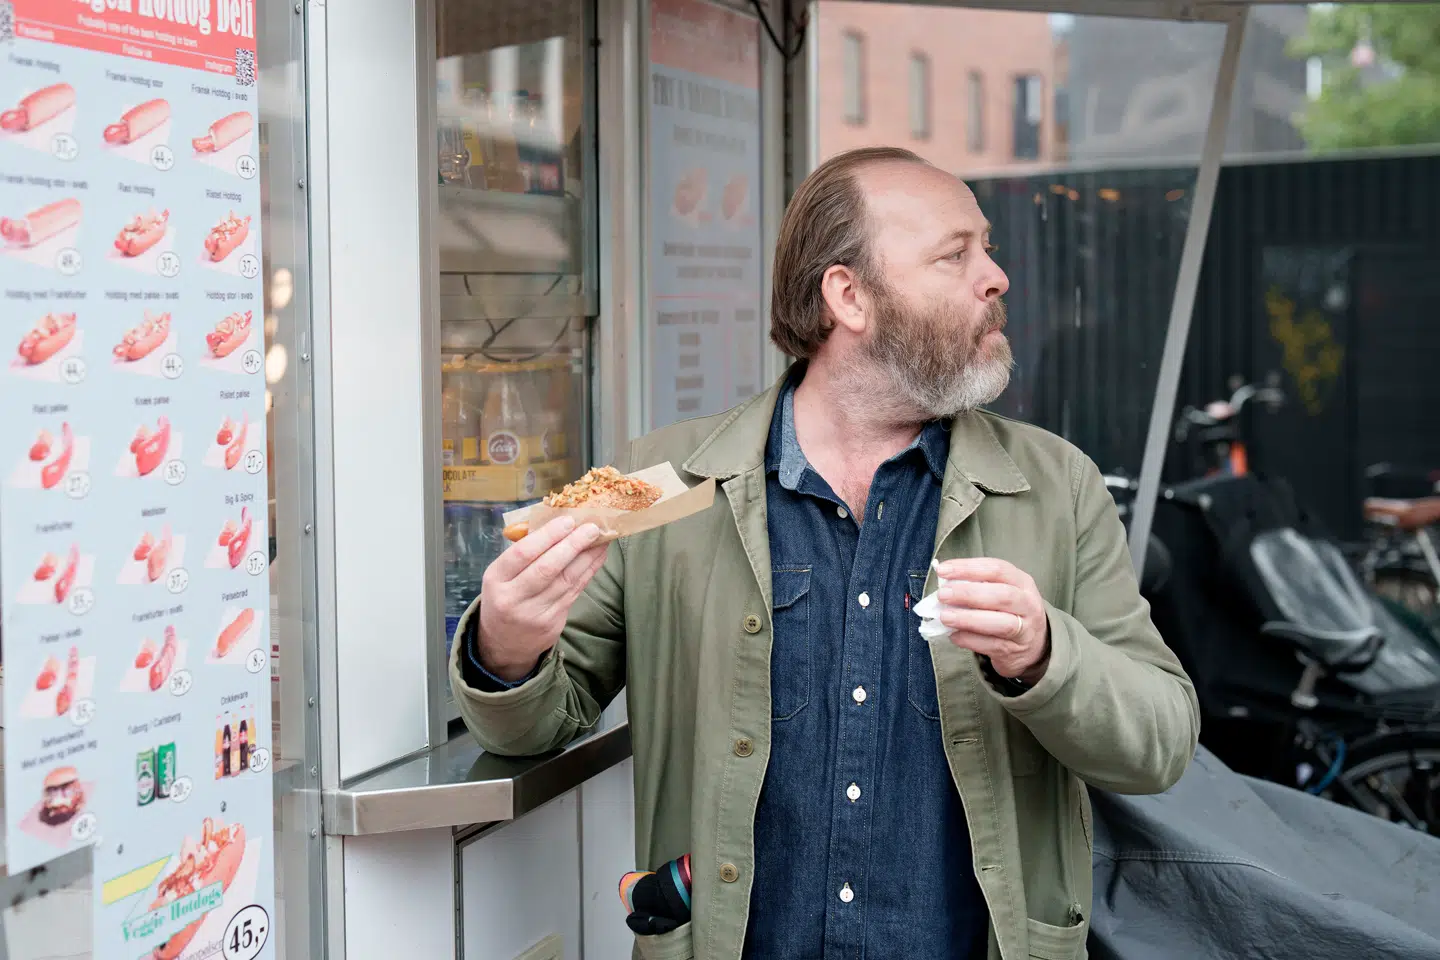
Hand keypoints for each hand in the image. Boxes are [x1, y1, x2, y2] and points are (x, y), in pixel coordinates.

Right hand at [477, 516, 608, 681]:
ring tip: (601, 538)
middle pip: (547, 569)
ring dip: (587, 557)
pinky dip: (588, 572)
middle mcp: (512, 598)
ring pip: (566, 581)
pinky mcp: (552, 624)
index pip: (522, 554)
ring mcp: (533, 614)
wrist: (502, 643)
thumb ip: (524, 551)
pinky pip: (574, 592)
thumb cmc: (505, 595)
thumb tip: (557, 521)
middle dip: (572, 545)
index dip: (547, 536)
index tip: (567, 520)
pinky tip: (597, 556)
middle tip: (591, 527)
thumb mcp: (501, 575)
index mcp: (496, 579)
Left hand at [935, 558, 1050, 683]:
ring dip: (968, 619)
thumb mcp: (1001, 591)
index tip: (943, 570)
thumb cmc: (1009, 611)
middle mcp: (1028, 604)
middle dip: (969, 594)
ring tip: (945, 616)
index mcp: (1022, 582)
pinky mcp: (1014, 651)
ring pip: (1001, 624)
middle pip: (1002, 596)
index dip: (968, 568)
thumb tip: (944, 585)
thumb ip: (977, 585)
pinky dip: (969, 639)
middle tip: (943, 595)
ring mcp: (1025, 630)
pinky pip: (991, 646)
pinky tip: (953, 635)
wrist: (1034, 645)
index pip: (997, 569)